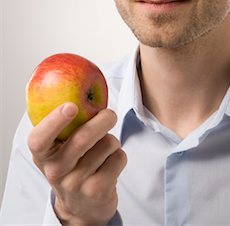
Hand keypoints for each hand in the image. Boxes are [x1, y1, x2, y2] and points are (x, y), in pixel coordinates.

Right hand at [28, 103, 126, 225]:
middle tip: (109, 114)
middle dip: (103, 120)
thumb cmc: (72, 166)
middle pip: (83, 138)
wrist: (82, 208)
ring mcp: (76, 183)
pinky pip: (118, 157)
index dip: (54, 120)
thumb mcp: (59, 150)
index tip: (70, 106)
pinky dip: (119, 154)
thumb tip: (83, 91)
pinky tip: (110, 163)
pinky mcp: (98, 190)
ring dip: (112, 140)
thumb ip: (65, 126)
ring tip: (104, 147)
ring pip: (106, 144)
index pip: (40, 139)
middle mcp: (56, 171)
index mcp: (43, 155)